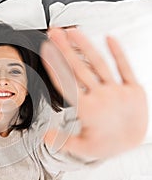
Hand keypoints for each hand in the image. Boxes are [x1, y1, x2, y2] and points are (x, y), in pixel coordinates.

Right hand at [42, 28, 147, 157]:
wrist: (135, 146)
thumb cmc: (108, 145)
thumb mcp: (82, 147)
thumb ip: (62, 140)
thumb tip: (45, 135)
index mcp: (86, 109)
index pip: (66, 83)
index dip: (54, 65)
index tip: (46, 51)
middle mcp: (100, 96)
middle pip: (78, 68)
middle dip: (64, 49)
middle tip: (56, 34)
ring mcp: (117, 91)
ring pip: (99, 64)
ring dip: (85, 46)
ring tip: (74, 32)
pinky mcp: (133, 89)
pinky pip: (125, 67)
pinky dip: (118, 52)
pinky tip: (109, 38)